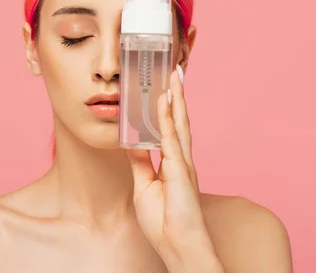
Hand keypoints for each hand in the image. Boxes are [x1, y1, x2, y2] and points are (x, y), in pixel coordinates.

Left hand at [127, 66, 223, 271]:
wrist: (178, 245)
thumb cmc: (164, 221)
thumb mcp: (144, 185)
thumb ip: (141, 162)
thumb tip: (132, 142)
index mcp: (173, 163)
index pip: (169, 128)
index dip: (168, 108)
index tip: (163, 88)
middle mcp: (181, 158)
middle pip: (178, 119)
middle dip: (176, 95)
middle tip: (174, 71)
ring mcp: (183, 163)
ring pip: (179, 123)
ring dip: (176, 98)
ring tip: (173, 75)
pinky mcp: (181, 170)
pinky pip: (171, 138)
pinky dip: (167, 118)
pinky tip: (165, 101)